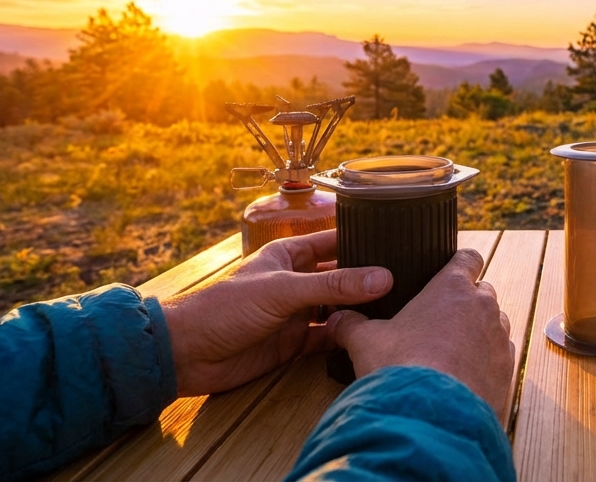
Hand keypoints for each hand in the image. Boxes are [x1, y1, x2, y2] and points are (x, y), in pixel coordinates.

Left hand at [157, 230, 391, 396]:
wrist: (186, 354)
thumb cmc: (224, 308)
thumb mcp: (283, 290)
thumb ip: (334, 284)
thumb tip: (383, 277)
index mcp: (289, 255)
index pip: (334, 241)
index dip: (362, 240)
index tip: (399, 242)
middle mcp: (296, 281)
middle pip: (341, 277)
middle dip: (368, 279)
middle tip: (409, 281)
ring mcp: (296, 313)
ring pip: (338, 308)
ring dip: (360, 311)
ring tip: (399, 309)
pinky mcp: (294, 344)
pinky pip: (328, 338)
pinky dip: (346, 338)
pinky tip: (369, 338)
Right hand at [329, 249, 514, 417]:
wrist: (430, 417)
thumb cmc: (401, 367)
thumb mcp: (366, 341)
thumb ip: (351, 325)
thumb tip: (336, 320)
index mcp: (454, 287)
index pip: (469, 257)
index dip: (459, 264)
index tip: (449, 273)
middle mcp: (484, 307)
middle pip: (482, 292)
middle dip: (465, 303)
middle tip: (439, 322)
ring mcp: (499, 338)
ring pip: (494, 324)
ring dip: (478, 332)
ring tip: (450, 353)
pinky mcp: (507, 370)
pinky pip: (499, 356)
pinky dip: (485, 362)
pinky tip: (462, 376)